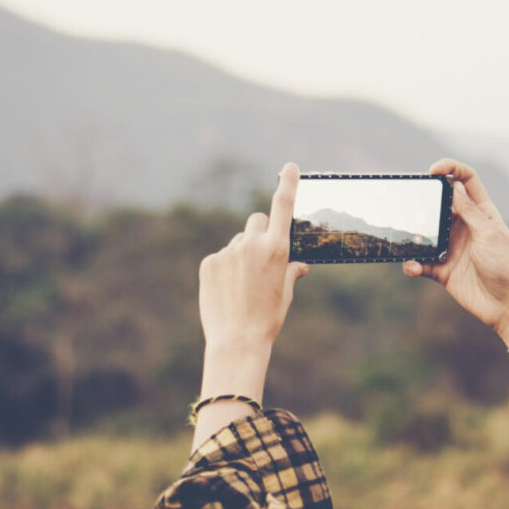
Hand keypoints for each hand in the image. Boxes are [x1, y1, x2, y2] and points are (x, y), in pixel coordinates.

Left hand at [192, 163, 307, 450]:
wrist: (236, 341)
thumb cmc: (268, 319)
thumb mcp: (285, 294)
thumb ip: (291, 272)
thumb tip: (300, 266)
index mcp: (277, 250)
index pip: (283, 207)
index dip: (287, 184)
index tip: (289, 167)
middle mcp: (252, 244)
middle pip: (257, 221)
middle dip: (260, 233)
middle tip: (260, 258)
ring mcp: (228, 252)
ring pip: (238, 241)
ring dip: (241, 254)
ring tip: (241, 285)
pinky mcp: (209, 262)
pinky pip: (221, 256)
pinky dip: (224, 268)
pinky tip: (227, 290)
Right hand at [403, 159, 508, 349]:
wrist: (506, 306)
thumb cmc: (506, 267)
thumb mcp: (489, 234)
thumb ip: (471, 211)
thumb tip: (455, 186)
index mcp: (482, 213)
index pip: (466, 182)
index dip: (451, 169)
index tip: (433, 171)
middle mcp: (465, 227)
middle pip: (440, 204)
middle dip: (424, 201)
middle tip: (411, 204)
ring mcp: (452, 248)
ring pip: (426, 233)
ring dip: (414, 235)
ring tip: (407, 238)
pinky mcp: (442, 269)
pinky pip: (421, 263)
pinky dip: (412, 264)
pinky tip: (412, 267)